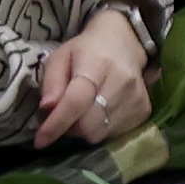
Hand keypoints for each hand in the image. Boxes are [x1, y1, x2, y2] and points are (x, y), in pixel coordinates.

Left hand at [36, 8, 155, 145]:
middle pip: (88, 125)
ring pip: (100, 133)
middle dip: (69, 128)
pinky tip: (99, 113)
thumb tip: (46, 109)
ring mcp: (136, 99)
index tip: (40, 140)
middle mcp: (121, 83)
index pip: (76, 101)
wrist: (125, 42)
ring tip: (82, 112)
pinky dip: (100, 129)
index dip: (56, 124)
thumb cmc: (86, 50)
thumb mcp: (60, 57)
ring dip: (84, 129)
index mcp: (96, 64)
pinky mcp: (144, 111)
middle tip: (64, 117)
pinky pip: (114, 134)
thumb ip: (51, 82)